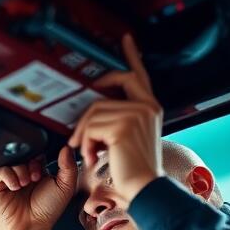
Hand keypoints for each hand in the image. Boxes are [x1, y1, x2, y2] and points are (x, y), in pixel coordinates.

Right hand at [0, 145, 77, 229]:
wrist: (30, 227)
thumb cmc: (46, 211)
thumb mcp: (65, 187)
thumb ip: (69, 167)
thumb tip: (67, 147)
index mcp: (38, 171)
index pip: (37, 152)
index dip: (40, 157)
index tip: (44, 171)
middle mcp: (22, 172)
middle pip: (23, 155)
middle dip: (30, 164)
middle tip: (35, 178)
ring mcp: (7, 178)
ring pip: (11, 161)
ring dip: (20, 171)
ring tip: (25, 184)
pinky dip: (7, 176)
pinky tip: (14, 187)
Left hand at [69, 34, 163, 202]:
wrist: (145, 189)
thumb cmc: (137, 172)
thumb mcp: (129, 139)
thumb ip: (119, 120)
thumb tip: (94, 113)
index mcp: (150, 108)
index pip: (139, 75)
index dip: (131, 55)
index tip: (125, 40)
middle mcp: (146, 106)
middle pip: (105, 92)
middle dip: (87, 113)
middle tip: (79, 134)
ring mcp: (136, 113)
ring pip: (94, 111)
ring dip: (84, 136)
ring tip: (89, 154)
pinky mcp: (123, 125)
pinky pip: (92, 125)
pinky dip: (86, 143)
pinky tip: (92, 157)